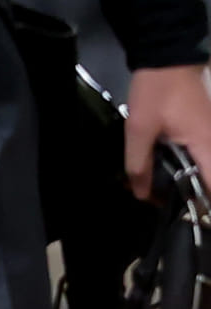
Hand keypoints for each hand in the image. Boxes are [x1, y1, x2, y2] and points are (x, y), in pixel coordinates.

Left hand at [124, 65, 210, 200]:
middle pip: (209, 180)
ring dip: (184, 182)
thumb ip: (139, 165)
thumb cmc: (157, 92)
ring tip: (157, 193)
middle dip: (189, 196)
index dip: (202, 206)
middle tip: (160, 205)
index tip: (183, 217)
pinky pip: (197, 156)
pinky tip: (160, 172)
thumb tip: (142, 195)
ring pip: (203, 168)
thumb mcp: (139, 130)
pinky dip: (183, 167)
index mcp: (206, 144)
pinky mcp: (201, 129)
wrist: (167, 56)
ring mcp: (210, 134)